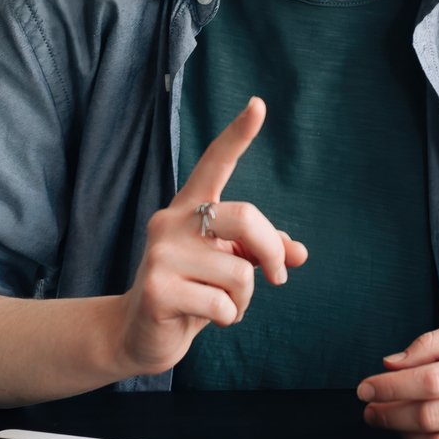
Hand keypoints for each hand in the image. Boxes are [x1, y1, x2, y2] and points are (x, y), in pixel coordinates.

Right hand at [109, 97, 307, 376]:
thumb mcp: (229, 265)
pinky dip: (229, 318)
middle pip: (244, 217)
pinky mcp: (158, 290)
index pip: (215, 163)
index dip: (238, 135)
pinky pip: (223, 304)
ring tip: (225, 305)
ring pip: (239, 271)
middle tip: (278, 277)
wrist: (138, 333)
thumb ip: (262, 252)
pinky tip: (208, 320)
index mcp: (189, 208)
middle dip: (271, 251)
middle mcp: (171, 221)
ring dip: (244, 298)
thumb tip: (300, 253)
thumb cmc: (192, 292)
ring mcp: (160, 254)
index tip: (259, 105)